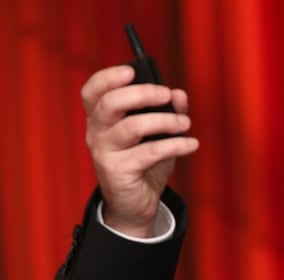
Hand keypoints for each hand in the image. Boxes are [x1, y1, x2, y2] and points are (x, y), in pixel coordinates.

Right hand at [81, 65, 198, 236]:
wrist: (135, 203)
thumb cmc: (143, 162)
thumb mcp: (156, 133)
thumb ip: (167, 110)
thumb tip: (179, 95)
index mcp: (100, 118)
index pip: (92, 91)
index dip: (109, 78)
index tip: (132, 71)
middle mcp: (96, 133)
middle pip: (111, 103)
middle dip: (142, 94)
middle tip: (166, 95)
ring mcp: (104, 153)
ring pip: (132, 127)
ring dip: (165, 121)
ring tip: (185, 124)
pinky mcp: (118, 171)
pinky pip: (148, 152)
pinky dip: (175, 145)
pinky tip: (191, 144)